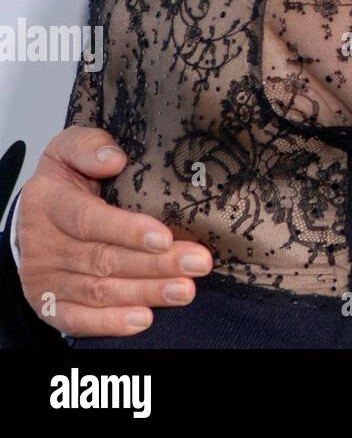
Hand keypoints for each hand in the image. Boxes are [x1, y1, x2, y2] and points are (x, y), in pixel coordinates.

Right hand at [17, 126, 211, 336]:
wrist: (36, 212)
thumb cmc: (67, 178)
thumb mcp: (72, 148)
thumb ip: (90, 146)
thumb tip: (114, 158)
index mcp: (48, 202)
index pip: (89, 219)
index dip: (127, 230)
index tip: (164, 236)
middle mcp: (43, 243)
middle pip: (103, 259)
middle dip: (155, 265)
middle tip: (197, 264)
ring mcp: (45, 277)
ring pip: (99, 290)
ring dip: (145, 292)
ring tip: (185, 289)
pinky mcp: (48, 304)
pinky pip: (78, 319)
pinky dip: (110, 322)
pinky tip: (143, 318)